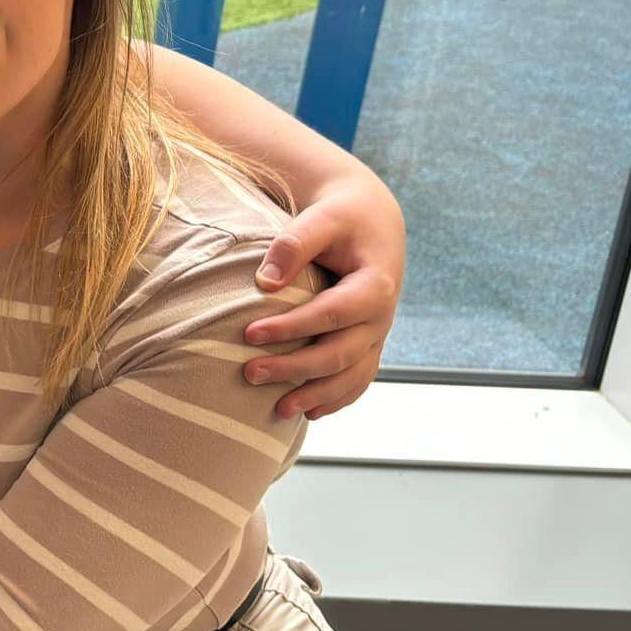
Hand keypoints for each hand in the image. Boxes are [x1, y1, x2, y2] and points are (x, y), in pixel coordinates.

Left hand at [244, 173, 405, 420]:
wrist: (372, 220)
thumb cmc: (342, 218)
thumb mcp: (321, 219)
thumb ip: (293, 245)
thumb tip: (265, 283)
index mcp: (375, 285)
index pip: (332, 315)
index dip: (292, 328)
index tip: (249, 333)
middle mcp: (381, 317)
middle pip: (339, 354)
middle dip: (295, 368)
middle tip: (249, 373)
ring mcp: (377, 335)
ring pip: (351, 376)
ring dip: (316, 395)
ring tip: (278, 411)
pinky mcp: (369, 343)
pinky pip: (358, 379)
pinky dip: (336, 399)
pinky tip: (309, 413)